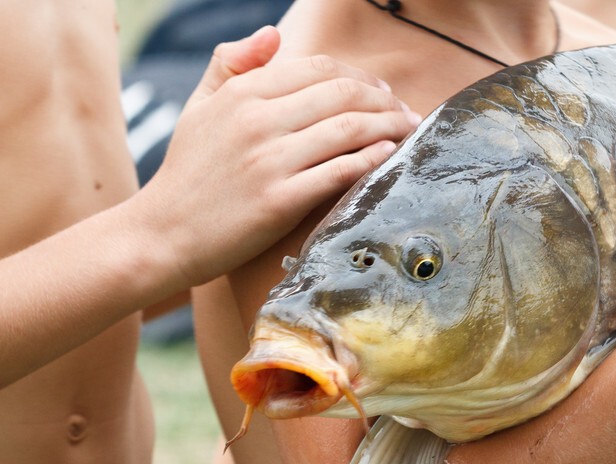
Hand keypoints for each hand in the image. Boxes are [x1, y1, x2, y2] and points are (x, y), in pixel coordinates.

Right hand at [137, 26, 421, 286]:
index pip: (318, 68)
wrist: (163, 234)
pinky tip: (389, 157)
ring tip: (407, 131)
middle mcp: (257, 121)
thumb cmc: (187, 173)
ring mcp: (269, 161)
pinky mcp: (280, 201)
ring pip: (347, 129)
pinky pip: (339, 171)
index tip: (381, 92)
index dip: (359, 77)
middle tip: (405, 113)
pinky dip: (371, 160)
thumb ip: (232, 64)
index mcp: (242, 93)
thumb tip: (273, 33)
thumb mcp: (199, 107)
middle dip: (384, 101)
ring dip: (388, 127)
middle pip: (341, 94)